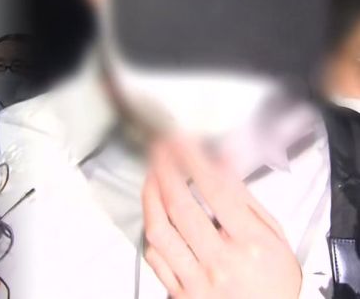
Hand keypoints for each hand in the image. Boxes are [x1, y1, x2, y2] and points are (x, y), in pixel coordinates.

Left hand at [142, 135, 301, 298]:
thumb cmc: (274, 282)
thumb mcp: (274, 237)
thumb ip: (245, 199)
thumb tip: (222, 162)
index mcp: (250, 244)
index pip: (216, 192)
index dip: (194, 160)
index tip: (182, 142)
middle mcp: (221, 262)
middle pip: (180, 207)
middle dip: (165, 170)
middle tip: (159, 150)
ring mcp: (196, 280)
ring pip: (159, 231)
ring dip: (150, 196)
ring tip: (151, 176)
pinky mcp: (179, 293)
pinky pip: (155, 257)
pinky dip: (151, 231)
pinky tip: (153, 214)